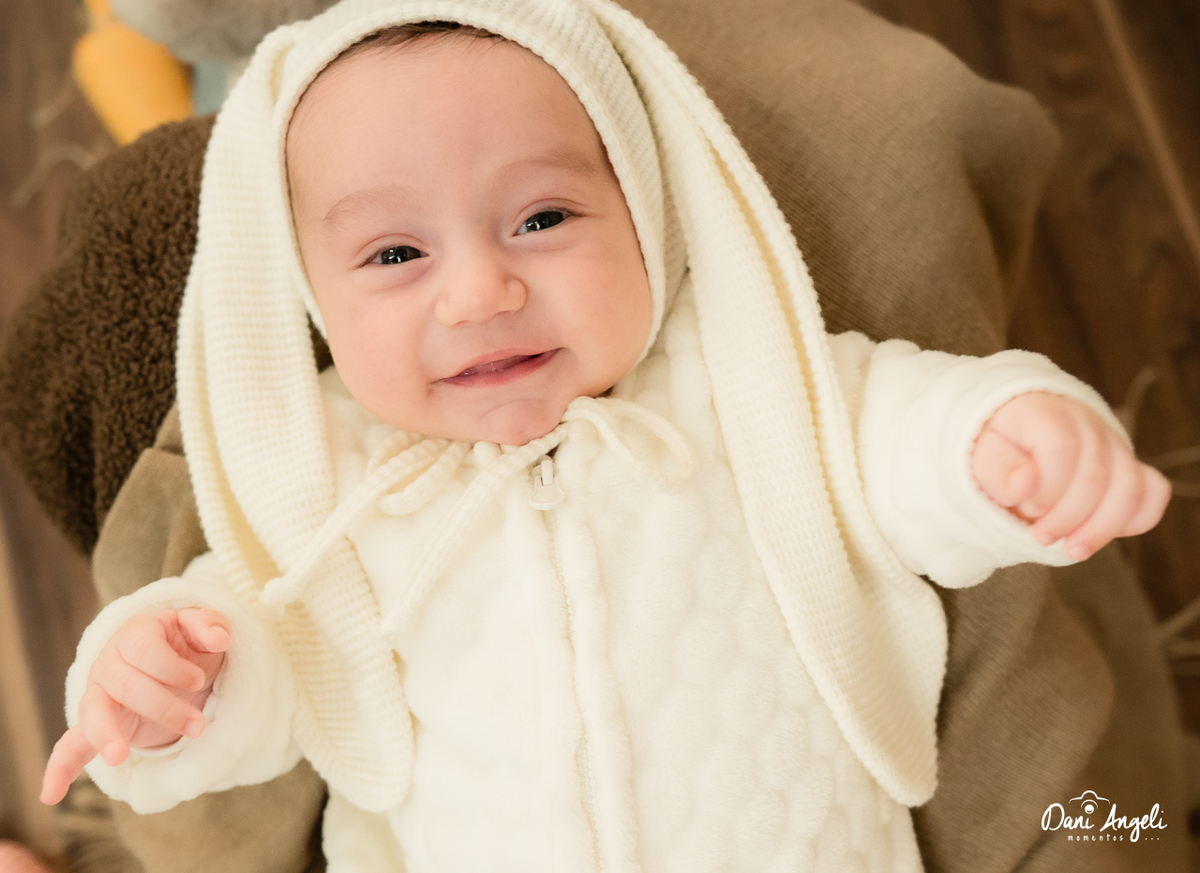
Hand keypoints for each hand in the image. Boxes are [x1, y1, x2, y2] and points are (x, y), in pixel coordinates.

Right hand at [40, 608, 230, 804]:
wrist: (175, 660)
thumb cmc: (187, 643)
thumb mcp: (200, 628)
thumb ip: (209, 624)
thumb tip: (220, 636)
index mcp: (135, 635)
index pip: (146, 650)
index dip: (173, 668)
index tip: (199, 680)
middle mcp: (110, 663)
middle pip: (127, 685)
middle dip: (165, 707)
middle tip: (198, 726)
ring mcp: (100, 694)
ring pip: (95, 713)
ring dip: (109, 735)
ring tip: (119, 757)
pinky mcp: (99, 724)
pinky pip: (72, 745)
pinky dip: (61, 768)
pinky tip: (52, 794)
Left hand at [971, 391, 1170, 560]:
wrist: (1011, 439)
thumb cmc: (995, 450)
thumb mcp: (979, 456)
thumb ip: (997, 469)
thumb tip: (1023, 486)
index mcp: (1043, 412)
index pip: (1061, 448)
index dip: (1047, 488)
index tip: (1025, 508)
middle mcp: (1086, 423)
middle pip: (1096, 475)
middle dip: (1068, 517)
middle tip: (1039, 536)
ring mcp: (1112, 444)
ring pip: (1130, 487)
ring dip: (1101, 527)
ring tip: (1071, 549)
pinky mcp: (1129, 467)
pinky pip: (1153, 492)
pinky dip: (1133, 520)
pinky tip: (1097, 535)